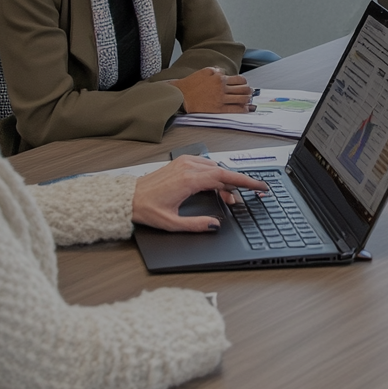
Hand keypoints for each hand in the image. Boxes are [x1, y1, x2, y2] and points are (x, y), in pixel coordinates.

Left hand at [131, 154, 269, 231]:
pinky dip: (215, 175)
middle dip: (238, 184)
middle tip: (247, 197)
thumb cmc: (146, 208)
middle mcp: (189, 167)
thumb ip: (196, 225)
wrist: (127, 198)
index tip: (260, 186)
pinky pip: (206, 165)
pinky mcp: (181, 163)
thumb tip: (215, 225)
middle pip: (224, 172)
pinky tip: (215, 186)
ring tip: (228, 198)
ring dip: (225, 181)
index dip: (246, 182)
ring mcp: (185, 163)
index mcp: (190, 180)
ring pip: (216, 168)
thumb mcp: (172, 223)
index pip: (226, 178)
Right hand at [169, 67, 252, 112]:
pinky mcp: (218, 109)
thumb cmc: (191, 83)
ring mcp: (221, 99)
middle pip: (243, 89)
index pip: (239, 80)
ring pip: (241, 99)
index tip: (245, 85)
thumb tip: (223, 72)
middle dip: (249, 91)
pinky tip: (246, 109)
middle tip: (250, 92)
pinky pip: (234, 109)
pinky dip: (242, 109)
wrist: (181, 95)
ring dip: (248, 99)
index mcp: (220, 78)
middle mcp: (222, 88)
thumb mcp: (204, 71)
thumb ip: (216, 70)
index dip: (245, 82)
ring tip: (249, 100)